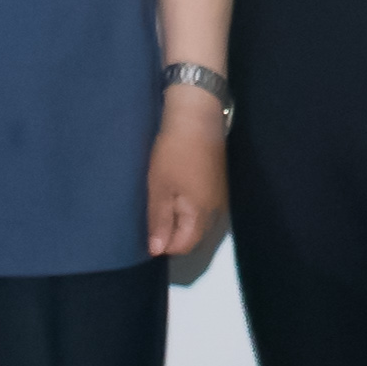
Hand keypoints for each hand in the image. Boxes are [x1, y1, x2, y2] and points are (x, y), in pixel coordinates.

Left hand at [144, 95, 225, 257]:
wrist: (197, 114)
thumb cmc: (174, 152)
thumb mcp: (160, 187)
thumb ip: (159, 220)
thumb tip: (157, 251)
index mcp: (203, 214)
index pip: (184, 246)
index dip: (164, 244)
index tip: (147, 229)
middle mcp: (216, 210)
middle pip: (193, 235)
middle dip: (172, 232)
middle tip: (151, 215)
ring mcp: (219, 195)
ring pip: (198, 219)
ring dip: (179, 217)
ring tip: (160, 200)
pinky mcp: (218, 181)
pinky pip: (202, 205)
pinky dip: (187, 204)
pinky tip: (174, 189)